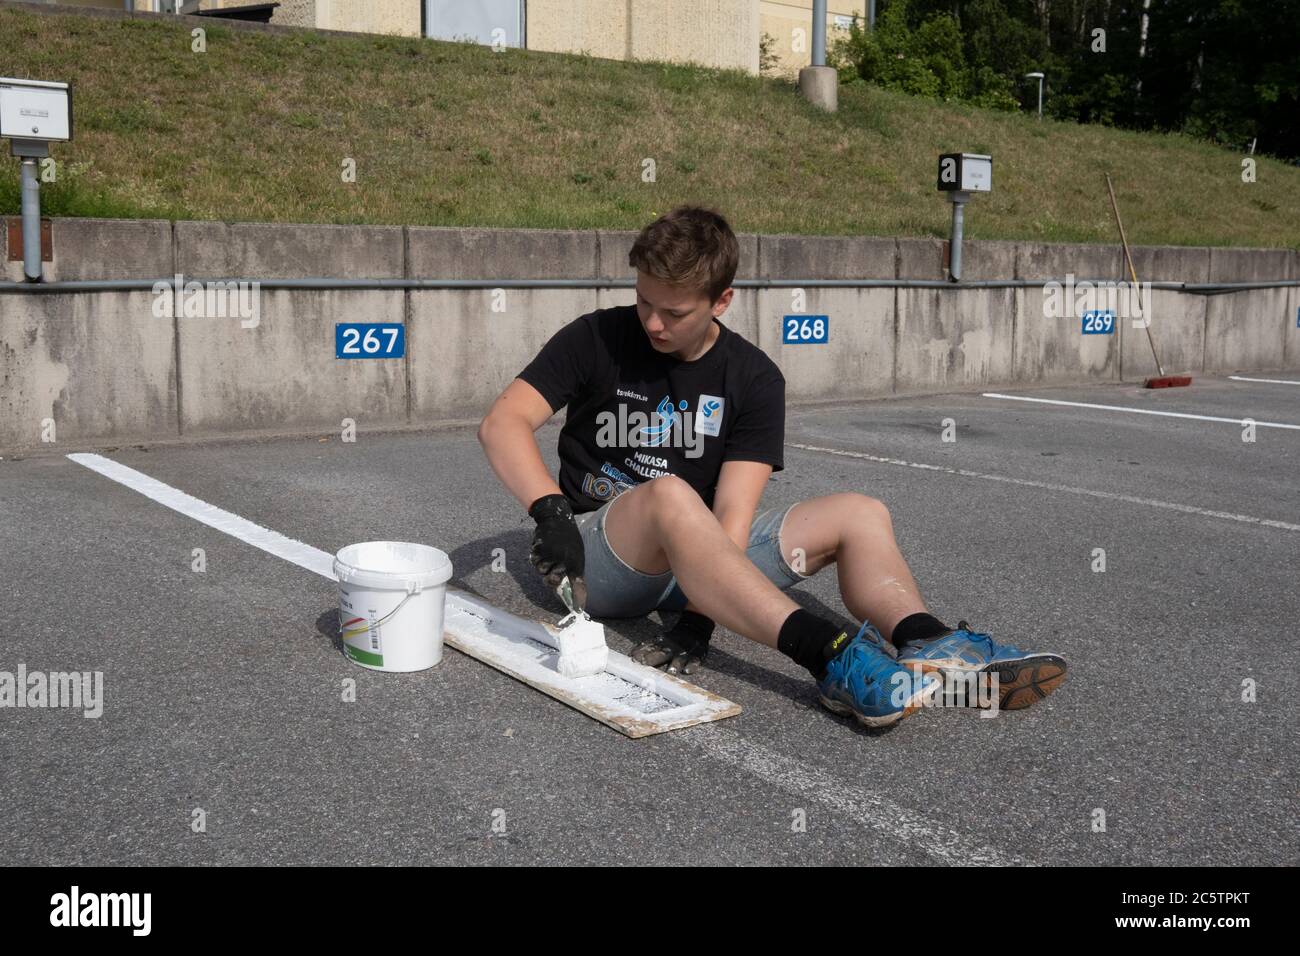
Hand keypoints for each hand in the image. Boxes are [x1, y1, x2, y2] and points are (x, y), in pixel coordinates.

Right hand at [528, 494, 586, 609]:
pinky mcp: (540, 550)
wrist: (557, 518)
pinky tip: (542, 549)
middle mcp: (565, 561)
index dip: (577, 597)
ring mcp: (551, 556)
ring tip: (548, 555)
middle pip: (552, 582)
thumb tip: (577, 590)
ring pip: (541, 572)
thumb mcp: (577, 554)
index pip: (577, 584)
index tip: (577, 609)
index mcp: (577, 562)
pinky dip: (536, 558)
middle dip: (550, 578)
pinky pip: (535, 562)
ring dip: (543, 566)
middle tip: (551, 570)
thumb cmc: (569, 538)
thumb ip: (575, 571)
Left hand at [632, 609, 714, 674]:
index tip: (633, 657)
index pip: (650, 647)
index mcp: (663, 643)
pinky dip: (692, 666)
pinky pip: (695, 661)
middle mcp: (672, 647)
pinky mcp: (697, 655)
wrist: (694, 628)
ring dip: (674, 665)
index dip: (642, 652)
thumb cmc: (673, 639)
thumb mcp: (660, 639)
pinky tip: (687, 671)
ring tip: (670, 672)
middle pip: (661, 653)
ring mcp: (684, 652)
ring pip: (678, 659)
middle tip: (644, 663)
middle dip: (653, 658)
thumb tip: (631, 654)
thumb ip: (647, 647)